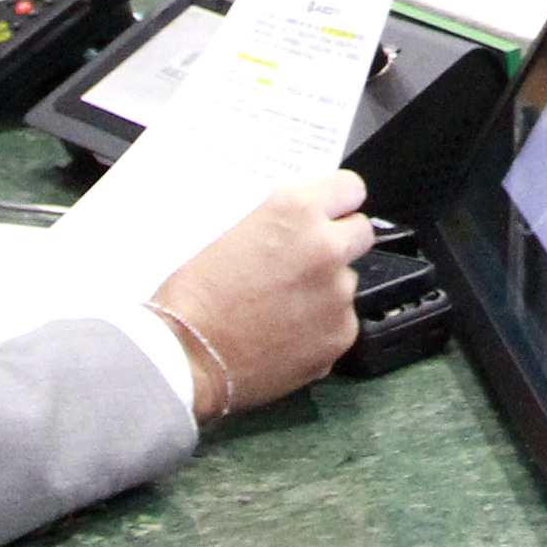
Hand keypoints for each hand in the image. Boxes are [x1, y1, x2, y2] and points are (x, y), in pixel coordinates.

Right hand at [149, 172, 373, 420]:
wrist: (186, 358)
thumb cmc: (195, 296)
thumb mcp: (235, 233)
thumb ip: (282, 224)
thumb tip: (305, 225)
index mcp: (297, 212)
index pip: (350, 189)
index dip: (337, 203)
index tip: (330, 213)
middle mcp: (327, 248)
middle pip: (360, 234)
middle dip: (338, 244)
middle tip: (304, 262)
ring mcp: (338, 294)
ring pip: (346, 282)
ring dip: (325, 290)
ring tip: (282, 308)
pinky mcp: (341, 336)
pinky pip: (341, 322)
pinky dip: (320, 328)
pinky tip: (285, 336)